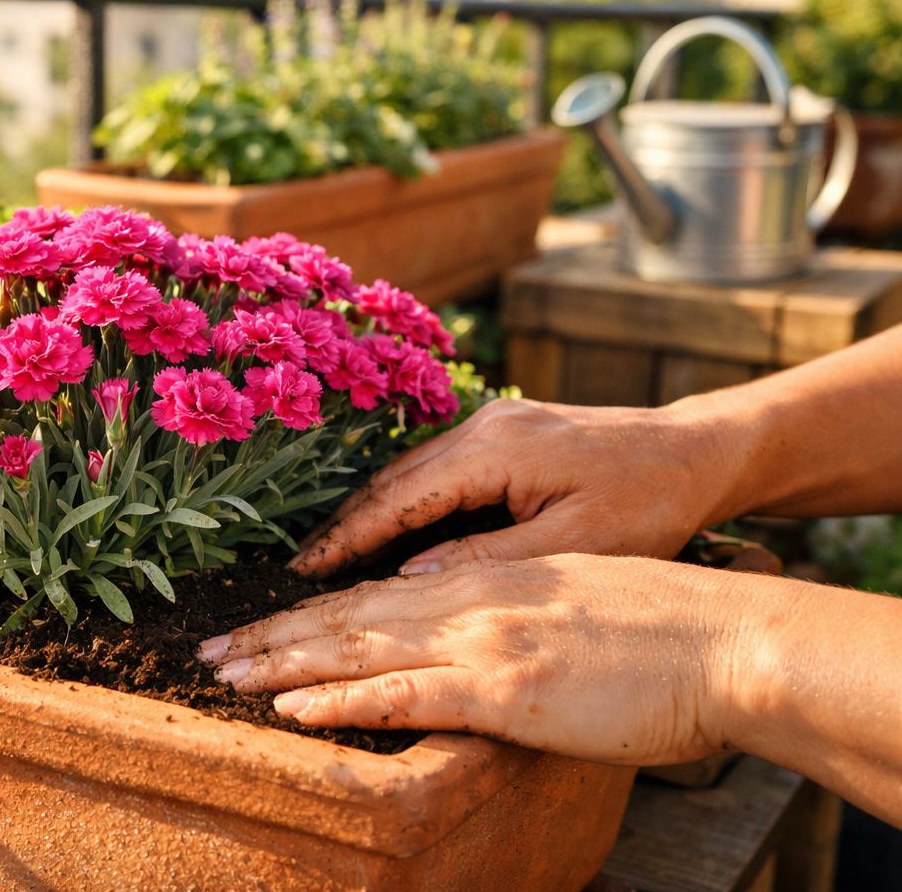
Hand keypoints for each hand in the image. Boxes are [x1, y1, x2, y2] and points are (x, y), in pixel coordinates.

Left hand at [200, 554, 778, 765]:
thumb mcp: (572, 604)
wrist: (728, 640)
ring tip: (222, 675)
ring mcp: (481, 641)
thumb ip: (511, 615)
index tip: (265, 626)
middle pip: (348, 615)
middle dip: (273, 634)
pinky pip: (400, 694)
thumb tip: (472, 641)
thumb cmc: (665, 630)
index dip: (313, 612)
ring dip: (280, 663)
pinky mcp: (502, 689)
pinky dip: (338, 701)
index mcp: (486, 579)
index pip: (378, 595)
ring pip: (355, 647)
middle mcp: (469, 600)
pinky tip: (290, 708)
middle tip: (208, 652)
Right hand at [290, 398, 743, 576]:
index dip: (346, 538)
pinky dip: (404, 502)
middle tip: (297, 572)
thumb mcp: (574, 546)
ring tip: (329, 559)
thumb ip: (488, 559)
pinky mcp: (507, 431)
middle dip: (342, 525)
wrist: (702, 451)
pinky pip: (436, 469)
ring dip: (369, 513)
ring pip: (409, 472)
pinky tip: (388, 534)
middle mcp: (483, 425)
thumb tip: (407, 577)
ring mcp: (493, 422)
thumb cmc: (652, 503)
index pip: (397, 498)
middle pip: (391, 479)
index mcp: (495, 449)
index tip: (302, 573)